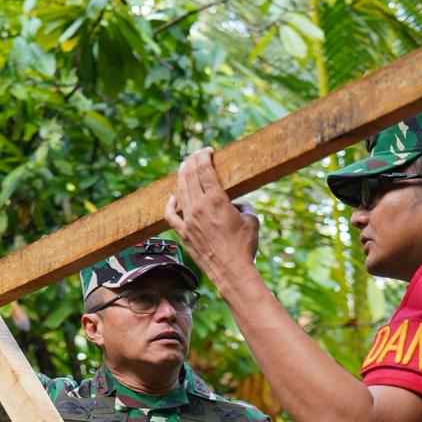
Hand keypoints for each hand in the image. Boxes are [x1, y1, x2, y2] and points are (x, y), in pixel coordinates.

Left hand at [163, 147, 259, 290]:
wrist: (231, 271)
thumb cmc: (245, 246)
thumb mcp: (252, 219)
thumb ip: (243, 206)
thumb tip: (237, 204)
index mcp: (216, 199)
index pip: (204, 169)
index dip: (204, 156)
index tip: (207, 151)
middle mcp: (199, 207)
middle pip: (189, 175)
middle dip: (191, 161)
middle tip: (195, 156)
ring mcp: (188, 220)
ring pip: (180, 191)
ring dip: (182, 177)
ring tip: (185, 169)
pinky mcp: (183, 234)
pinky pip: (171, 215)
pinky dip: (170, 204)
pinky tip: (173, 198)